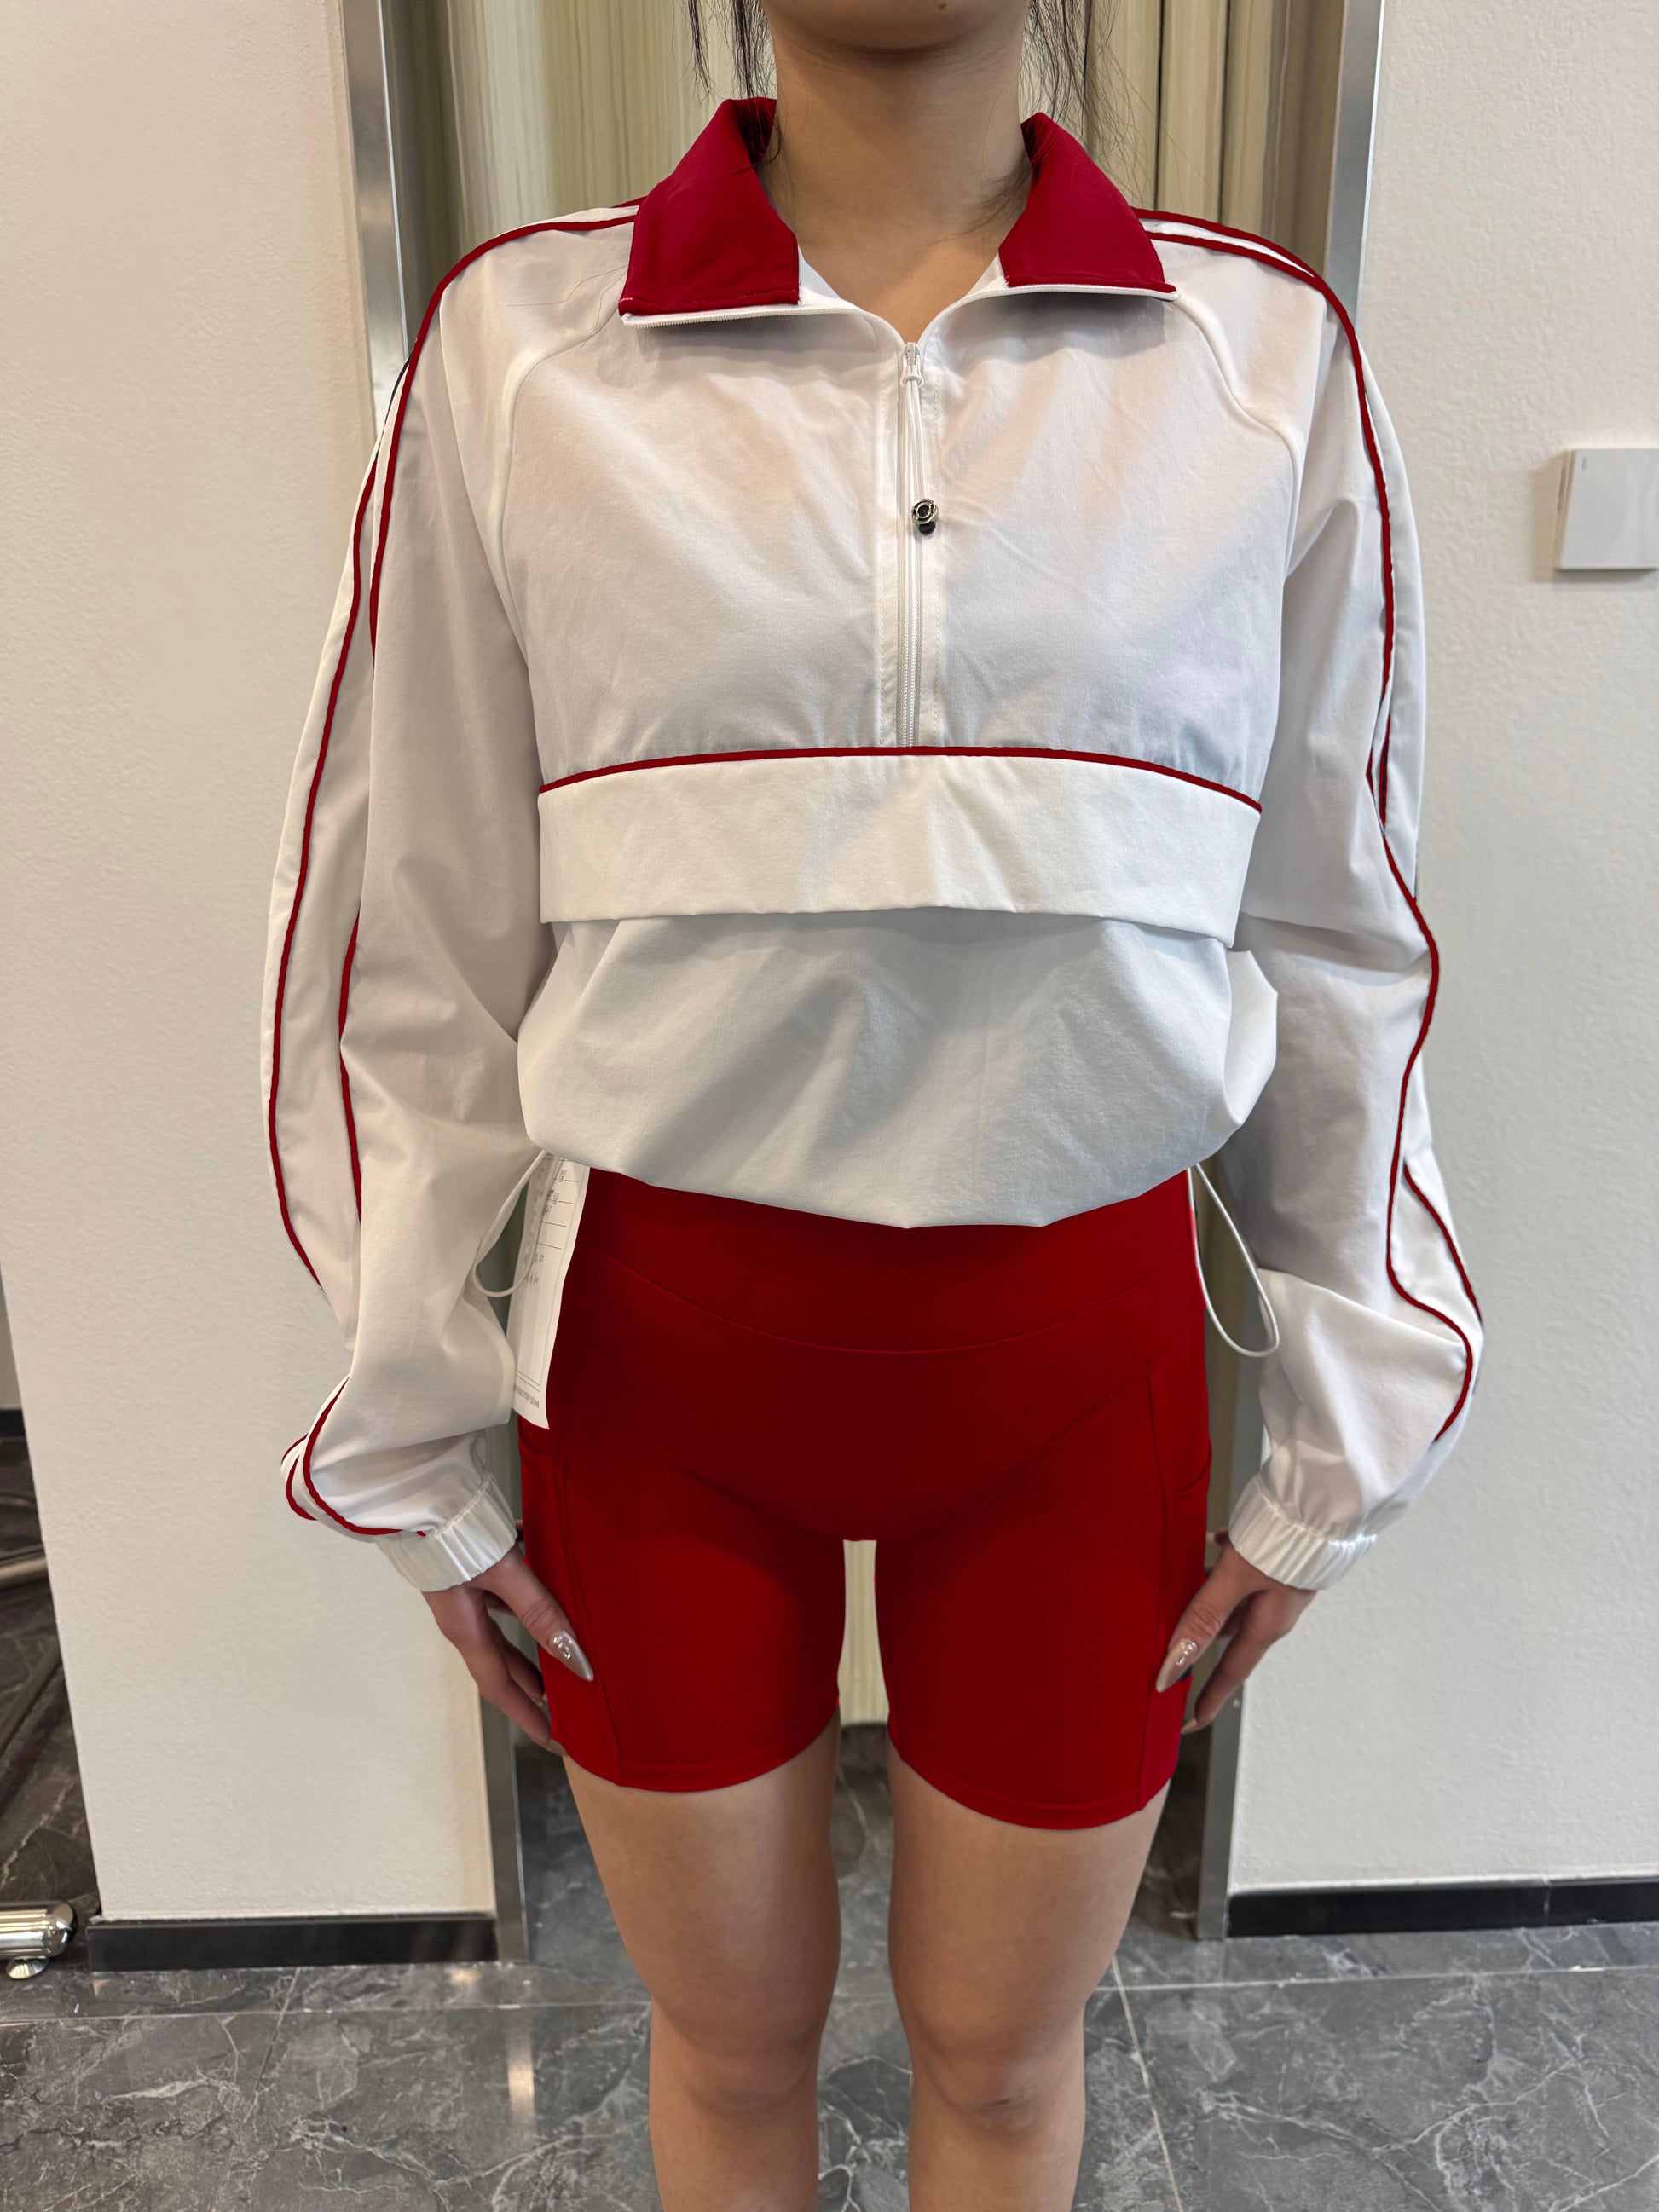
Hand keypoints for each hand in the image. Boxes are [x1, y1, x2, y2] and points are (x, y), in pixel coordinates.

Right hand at [422, 1540, 594, 1753]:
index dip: (528, 1715)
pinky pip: (507, 1586)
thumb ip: (538, 1611)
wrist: (411, 1490)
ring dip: (535, 1638)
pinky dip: (531, 1589)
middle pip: (504, 1660)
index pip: (501, 1686)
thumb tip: (574, 1659)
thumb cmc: (446, 1531)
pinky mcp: (471, 1564)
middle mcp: (464, 1616)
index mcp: (464, 1628)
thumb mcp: (500, 1573)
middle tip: (565, 1705)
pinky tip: (553, 1568)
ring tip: (566, 1649)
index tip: (553, 1741)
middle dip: (534, 1685)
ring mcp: (466, 1590)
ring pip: (507, 1624)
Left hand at [1154, 1531, 1314, 1731]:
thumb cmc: (1287, 1539)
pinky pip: (1240, 1569)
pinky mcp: (1276, 1559)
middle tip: (1166, 1649)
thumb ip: (1204, 1617)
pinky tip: (1207, 1541)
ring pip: (1232, 1600)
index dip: (1208, 1697)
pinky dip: (1219, 1562)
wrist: (1326, 1497)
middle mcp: (1272, 1610)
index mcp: (1266, 1624)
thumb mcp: (1237, 1578)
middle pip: (1226, 1633)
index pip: (1230, 1670)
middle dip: (1197, 1640)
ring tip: (1175, 1590)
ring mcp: (1276, 1584)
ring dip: (1206, 1598)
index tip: (1189, 1722)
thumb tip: (1173, 1666)